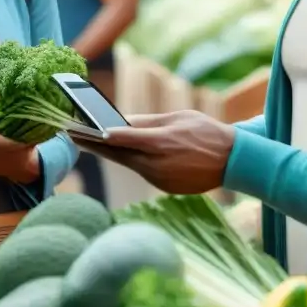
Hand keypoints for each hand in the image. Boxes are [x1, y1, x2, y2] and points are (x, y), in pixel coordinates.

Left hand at [73, 109, 233, 194]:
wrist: (235, 161)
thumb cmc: (206, 132)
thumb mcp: (177, 119)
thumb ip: (147, 121)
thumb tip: (121, 120)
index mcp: (159, 142)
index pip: (120, 138)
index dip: (96, 135)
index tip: (77, 130)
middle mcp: (156, 164)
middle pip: (117, 154)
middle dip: (93, 144)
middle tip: (72, 135)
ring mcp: (159, 179)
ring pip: (128, 163)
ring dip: (110, 152)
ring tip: (89, 140)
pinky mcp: (164, 187)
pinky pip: (143, 171)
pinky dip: (132, 161)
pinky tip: (120, 152)